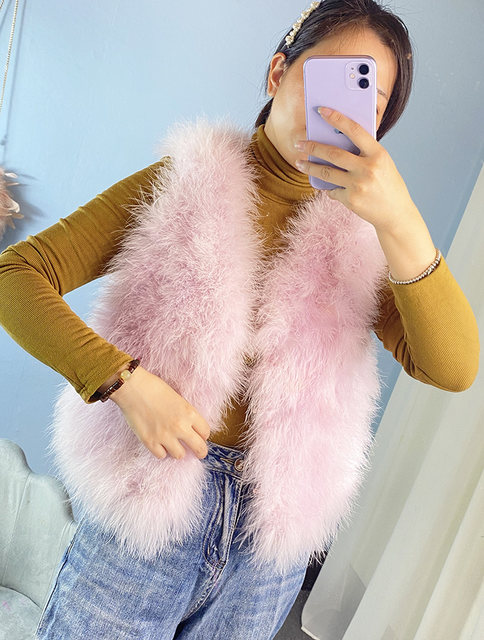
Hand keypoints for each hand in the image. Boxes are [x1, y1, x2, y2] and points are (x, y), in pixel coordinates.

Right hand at [110, 365, 210, 460]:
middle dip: (200, 451)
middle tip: (198, 452)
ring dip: (178, 450)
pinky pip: (161, 456)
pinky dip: (161, 451)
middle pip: (199, 448)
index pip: (205, 432)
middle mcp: (180, 427)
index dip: (203, 435)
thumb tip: (190, 428)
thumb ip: (186, 414)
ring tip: (173, 445)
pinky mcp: (149, 442)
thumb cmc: (154, 387)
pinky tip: (159, 443)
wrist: (133, 388)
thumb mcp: (178, 398)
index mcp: (189, 413)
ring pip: (180, 455)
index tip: (200, 436)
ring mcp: (165, 436)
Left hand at [294, 106, 415, 233]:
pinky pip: (332, 191)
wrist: (396, 214)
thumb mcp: (382, 163)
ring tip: (299, 163)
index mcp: (378, 154)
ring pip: (326, 172)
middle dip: (312, 147)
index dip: (337, 118)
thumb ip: (364, 152)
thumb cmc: (388, 185)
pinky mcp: (350, 200)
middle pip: (333, 153)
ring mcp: (358, 185)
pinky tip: (328, 187)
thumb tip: (336, 140)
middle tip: (299, 144)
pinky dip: (329, 188)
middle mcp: (368, 168)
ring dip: (309, 167)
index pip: (355, 130)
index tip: (322, 111)